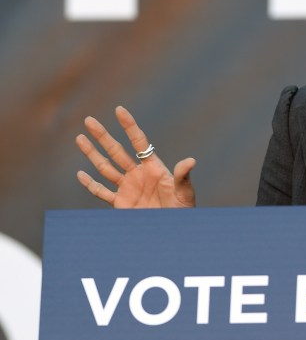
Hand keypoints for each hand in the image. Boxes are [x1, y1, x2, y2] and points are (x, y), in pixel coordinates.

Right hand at [76, 106, 195, 207]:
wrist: (173, 230)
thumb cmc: (183, 210)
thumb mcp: (184, 192)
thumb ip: (182, 177)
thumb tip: (190, 161)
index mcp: (153, 167)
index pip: (138, 142)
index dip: (129, 125)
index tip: (119, 110)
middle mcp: (138, 174)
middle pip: (116, 150)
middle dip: (102, 136)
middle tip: (89, 120)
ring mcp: (128, 188)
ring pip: (105, 167)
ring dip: (92, 153)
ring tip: (79, 138)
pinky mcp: (120, 203)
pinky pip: (102, 192)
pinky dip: (90, 184)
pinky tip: (81, 174)